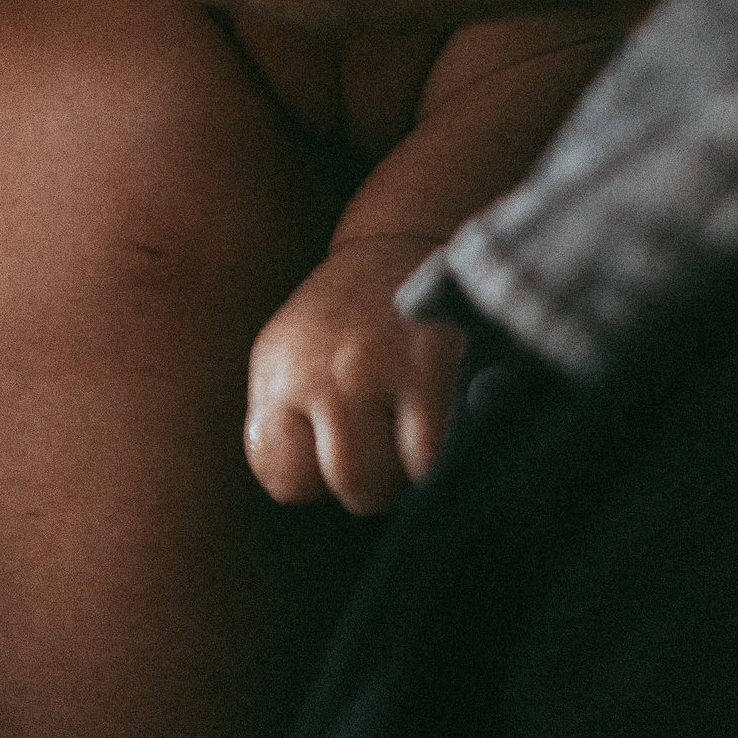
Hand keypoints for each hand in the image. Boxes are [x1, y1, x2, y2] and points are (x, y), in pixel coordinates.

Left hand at [246, 235, 467, 514]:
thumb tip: (298, 489)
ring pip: (413, 479)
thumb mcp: (283, 364)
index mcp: (282, 373)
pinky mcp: (458, 367)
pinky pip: (456, 452)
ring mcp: (398, 368)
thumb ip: (279, 429)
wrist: (397, 248)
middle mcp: (336, 370)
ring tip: (415, 423)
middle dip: (374, 477)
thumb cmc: (335, 326)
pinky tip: (446, 414)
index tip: (322, 444)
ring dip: (418, 467)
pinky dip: (455, 449)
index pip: (285, 477)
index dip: (311, 474)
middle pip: (356, 486)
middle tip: (381, 435)